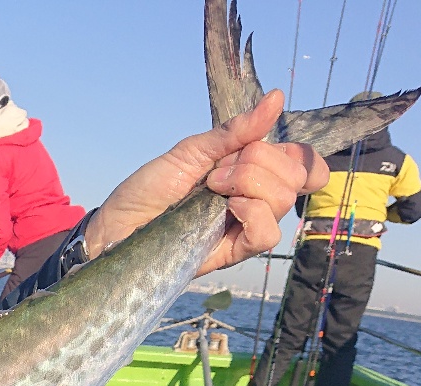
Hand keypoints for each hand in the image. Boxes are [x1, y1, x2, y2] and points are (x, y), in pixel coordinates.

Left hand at [84, 89, 327, 276]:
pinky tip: (228, 208)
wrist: (117, 226)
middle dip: (259, 162)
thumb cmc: (148, 190)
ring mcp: (245, 227)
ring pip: (284, 201)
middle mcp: (255, 200)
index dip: (302, 157)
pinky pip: (267, 235)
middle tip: (216, 172)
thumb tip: (276, 98)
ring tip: (212, 188)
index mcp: (251, 173)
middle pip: (295, 177)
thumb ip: (234, 131)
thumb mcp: (190, 151)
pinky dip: (253, 213)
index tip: (261, 148)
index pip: (304, 166)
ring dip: (249, 183)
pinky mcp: (233, 252)